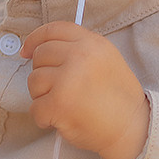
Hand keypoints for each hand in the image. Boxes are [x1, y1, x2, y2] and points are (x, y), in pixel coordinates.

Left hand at [22, 22, 149, 158]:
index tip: (27, 51)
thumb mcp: (107, 60)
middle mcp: (80, 56)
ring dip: (42, 96)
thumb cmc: (119, 99)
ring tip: (62, 106)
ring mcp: (68, 79)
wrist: (132, 128)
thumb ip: (80, 50)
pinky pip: (35, 107)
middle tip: (57, 90)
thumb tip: (41, 49)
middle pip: (40, 55)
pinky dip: (43, 118)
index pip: (54, 30)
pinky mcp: (58, 103)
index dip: (35, 39)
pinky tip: (59, 120)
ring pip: (33, 81)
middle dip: (43, 74)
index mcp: (92, 43)